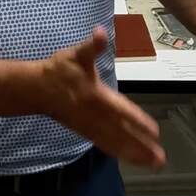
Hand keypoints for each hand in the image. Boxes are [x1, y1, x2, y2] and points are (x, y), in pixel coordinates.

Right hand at [41, 27, 166, 168]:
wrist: (36, 89)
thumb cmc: (59, 69)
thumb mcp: (76, 53)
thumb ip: (92, 46)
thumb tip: (100, 32)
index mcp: (96, 95)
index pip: (121, 109)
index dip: (137, 121)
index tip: (154, 131)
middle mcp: (95, 114)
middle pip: (122, 132)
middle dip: (141, 145)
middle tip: (160, 158)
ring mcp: (90, 126)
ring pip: (115, 142)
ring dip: (134, 153)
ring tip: (154, 163)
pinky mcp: (85, 132)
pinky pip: (105, 145)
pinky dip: (120, 153)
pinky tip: (134, 159)